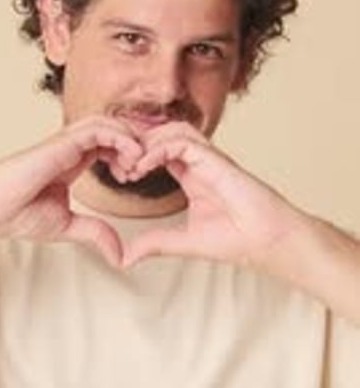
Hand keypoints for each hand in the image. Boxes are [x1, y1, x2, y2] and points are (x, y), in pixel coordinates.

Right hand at [0, 116, 142, 266]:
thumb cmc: (16, 215)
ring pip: (108, 123)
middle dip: (134, 144)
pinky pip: (98, 129)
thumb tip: (120, 256)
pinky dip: (121, 139)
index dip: (128, 155)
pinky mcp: (60, 143)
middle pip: (113, 128)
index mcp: (71, 161)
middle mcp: (70, 147)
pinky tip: (130, 159)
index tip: (133, 177)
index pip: (109, 143)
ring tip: (138, 164)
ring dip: (130, 139)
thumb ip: (95, 234)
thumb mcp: (68, 227)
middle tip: (142, 168)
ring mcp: (65, 143)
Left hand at [122, 122, 305, 268]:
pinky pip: (181, 142)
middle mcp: (199, 163)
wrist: (269, 241)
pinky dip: (158, 149)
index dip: (136, 156)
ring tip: (130, 168)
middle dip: (136, 144)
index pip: (157, 150)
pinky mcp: (216, 161)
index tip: (120, 175)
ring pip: (171, 130)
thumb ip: (155, 244)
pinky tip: (144, 167)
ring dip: (145, 144)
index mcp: (192, 175)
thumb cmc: (239, 239)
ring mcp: (209, 159)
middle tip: (117, 166)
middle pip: (161, 133)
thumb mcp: (184, 242)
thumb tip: (124, 258)